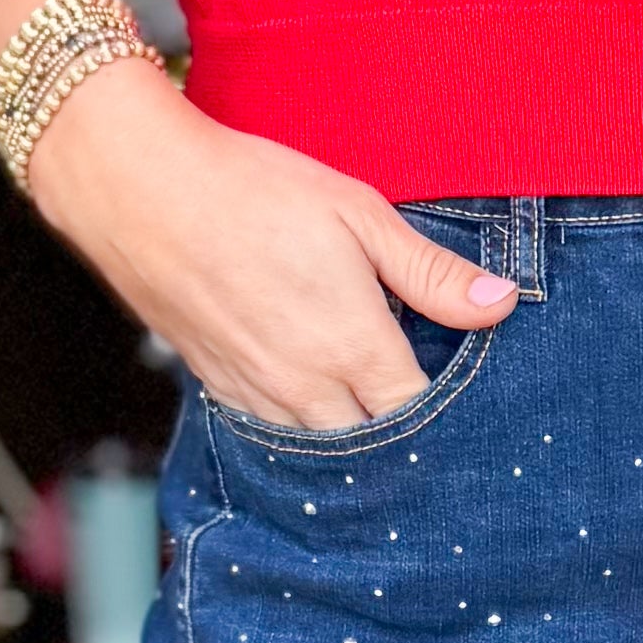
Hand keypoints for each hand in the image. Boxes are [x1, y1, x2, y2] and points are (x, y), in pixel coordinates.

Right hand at [21, 57, 513, 429]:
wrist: (142, 193)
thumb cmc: (254, 192)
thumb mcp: (358, 215)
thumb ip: (431, 272)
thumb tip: (501, 304)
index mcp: (355, 347)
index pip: (421, 416)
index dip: (450, 417)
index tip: (472, 405)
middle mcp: (309, 388)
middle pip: (377, 448)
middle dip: (407, 441)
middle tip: (433, 420)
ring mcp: (260, 396)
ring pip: (325, 451)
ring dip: (356, 441)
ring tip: (381, 420)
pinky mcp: (221, 390)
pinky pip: (277, 435)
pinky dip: (305, 430)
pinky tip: (320, 406)